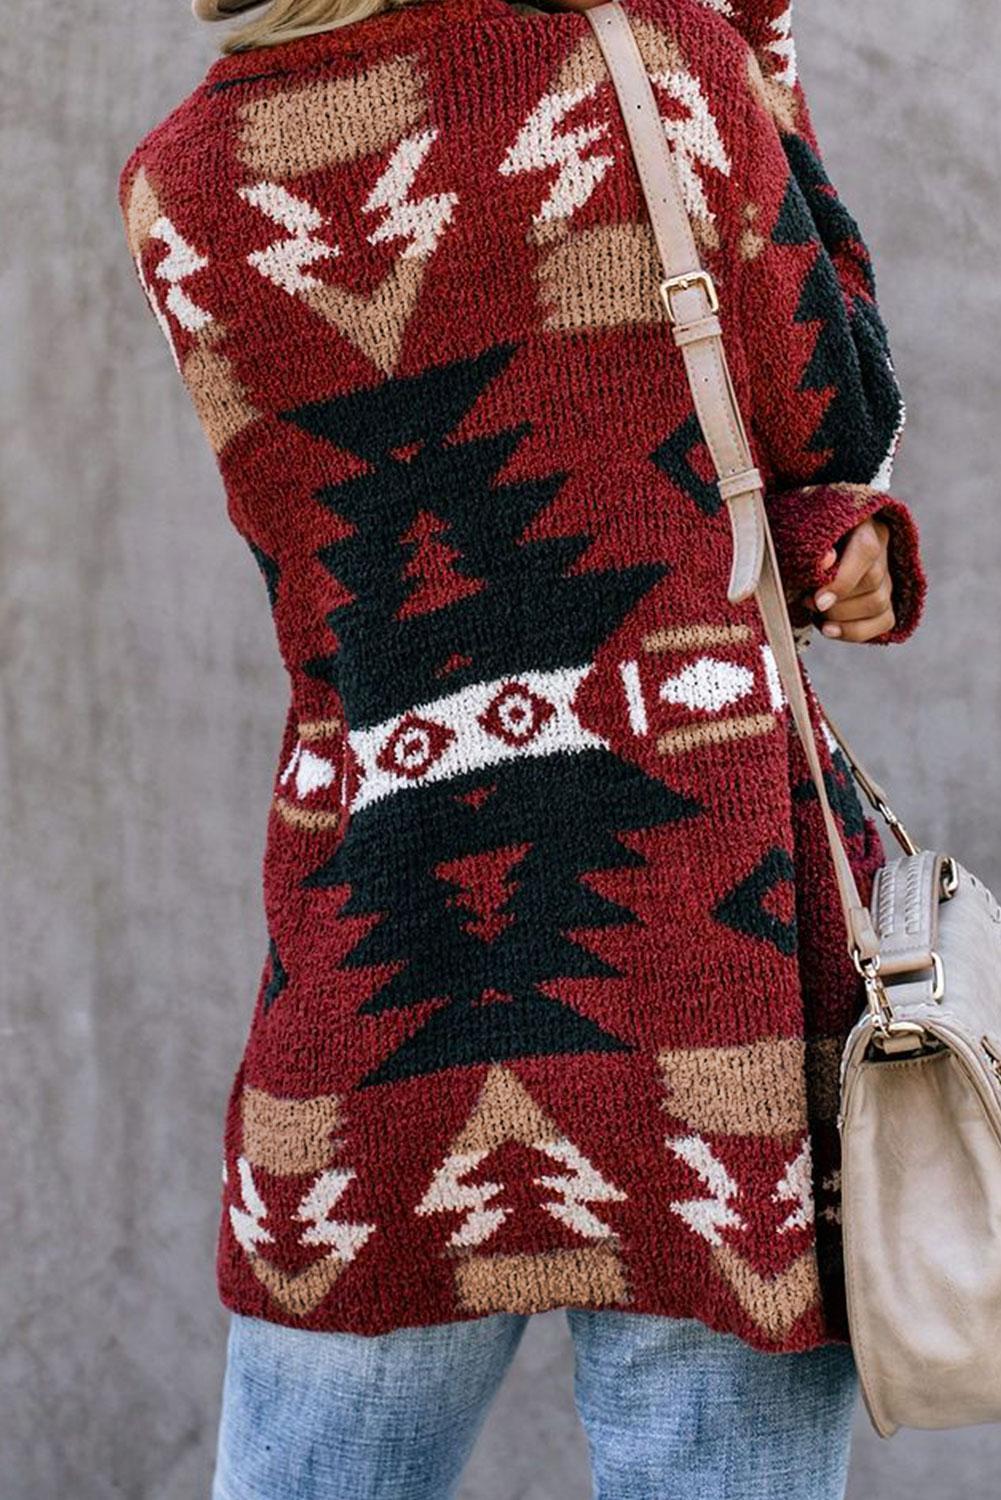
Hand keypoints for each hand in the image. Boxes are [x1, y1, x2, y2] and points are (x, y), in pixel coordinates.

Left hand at [807, 517, 895, 642]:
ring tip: (816, 614)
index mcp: (863, 523)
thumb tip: (826, 561)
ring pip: (879, 603)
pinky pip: (885, 622)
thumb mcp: (801, 536)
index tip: (818, 601)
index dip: (843, 581)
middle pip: (873, 582)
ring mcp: (888, 574)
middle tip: (807, 602)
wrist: (808, 549)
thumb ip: (812, 547)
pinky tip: (830, 630)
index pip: (866, 551)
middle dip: (836, 602)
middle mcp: (882, 546)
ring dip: (842, 618)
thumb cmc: (801, 540)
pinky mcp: (888, 598)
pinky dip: (856, 631)